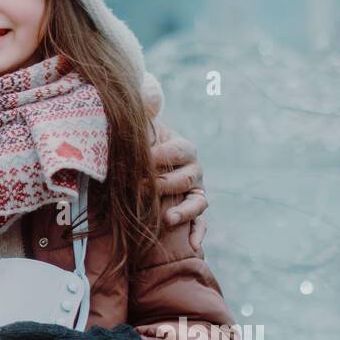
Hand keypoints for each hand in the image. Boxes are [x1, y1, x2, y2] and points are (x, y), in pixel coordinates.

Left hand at [151, 122, 208, 252]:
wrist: (143, 161)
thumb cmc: (139, 145)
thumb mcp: (140, 129)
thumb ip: (141, 114)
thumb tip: (140, 94)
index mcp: (182, 147)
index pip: (177, 150)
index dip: (159, 155)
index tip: (139, 161)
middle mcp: (193, 169)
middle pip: (186, 177)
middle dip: (163, 184)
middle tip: (140, 189)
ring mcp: (196, 191)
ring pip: (198, 201)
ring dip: (184, 211)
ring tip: (167, 219)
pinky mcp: (193, 210)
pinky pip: (201, 223)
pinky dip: (198, 233)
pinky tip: (193, 245)